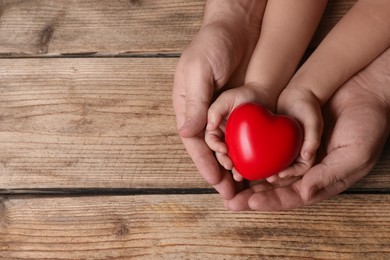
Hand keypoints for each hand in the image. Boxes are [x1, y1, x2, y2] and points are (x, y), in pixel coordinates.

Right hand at [172, 2, 265, 198]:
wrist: (239, 25)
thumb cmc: (213, 44)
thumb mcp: (199, 71)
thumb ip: (194, 103)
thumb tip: (187, 134)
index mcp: (189, 107)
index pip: (196, 143)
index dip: (205, 164)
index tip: (216, 182)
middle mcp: (206, 114)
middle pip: (212, 150)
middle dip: (221, 173)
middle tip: (232, 194)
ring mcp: (226, 112)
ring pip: (230, 147)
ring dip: (236, 166)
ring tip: (246, 186)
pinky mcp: (243, 107)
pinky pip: (245, 134)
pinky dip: (249, 150)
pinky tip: (257, 163)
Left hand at [223, 47, 389, 210]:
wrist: (364, 87)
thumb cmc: (368, 123)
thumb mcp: (355, 153)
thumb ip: (328, 175)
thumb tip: (303, 194)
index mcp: (321, 178)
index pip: (293, 196)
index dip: (272, 201)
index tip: (251, 203)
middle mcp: (305, 168)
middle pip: (274, 187)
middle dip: (252, 196)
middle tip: (230, 201)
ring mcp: (294, 150)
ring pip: (266, 168)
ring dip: (247, 178)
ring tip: (227, 185)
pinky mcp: (287, 133)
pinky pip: (266, 146)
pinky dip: (252, 153)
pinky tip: (235, 157)